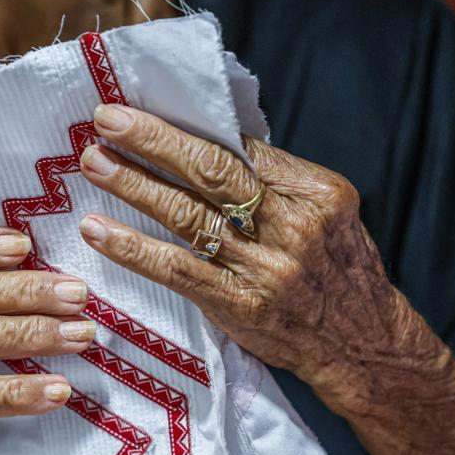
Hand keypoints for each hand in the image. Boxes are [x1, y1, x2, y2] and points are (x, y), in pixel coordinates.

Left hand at [77, 104, 454, 454]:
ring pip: (187, 215)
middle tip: (107, 119)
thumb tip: (210, 146)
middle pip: (211, 171)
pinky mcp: (237, 303)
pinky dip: (132, 248)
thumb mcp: (327, 213)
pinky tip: (98, 231)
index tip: (143, 111)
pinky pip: (175, 269)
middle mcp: (290, 224)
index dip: (186, 127)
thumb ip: (276, 182)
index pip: (241, 148)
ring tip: (94, 162)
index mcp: (314, 192)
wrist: (360, 343)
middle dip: (154, 141)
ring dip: (133, 185)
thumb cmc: (338, 269)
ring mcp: (262, 266)